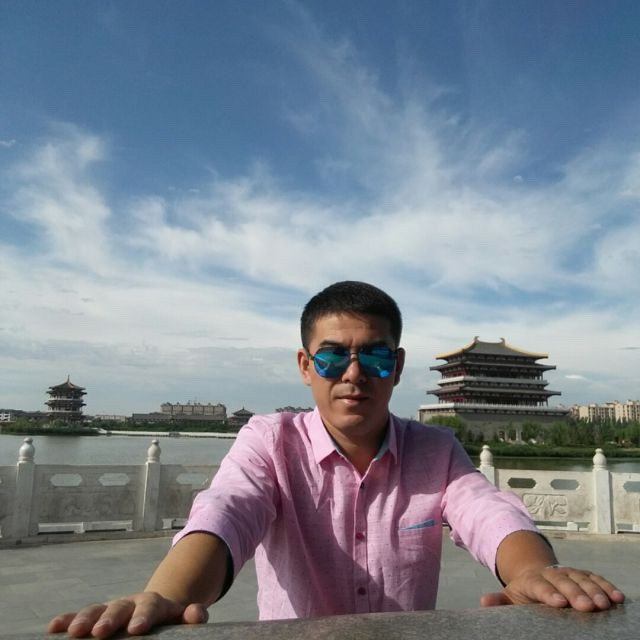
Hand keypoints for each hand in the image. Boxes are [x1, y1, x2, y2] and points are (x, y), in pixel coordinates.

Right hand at [48, 592, 208, 637]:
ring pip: (97, 610)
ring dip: (84, 619)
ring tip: (73, 633)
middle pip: (120, 607)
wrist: (156, 609)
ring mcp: (112, 608)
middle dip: (109, 619)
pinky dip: (68, 620)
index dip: (143, 617)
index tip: (137, 629)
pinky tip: (54, 627)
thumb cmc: (169, 619)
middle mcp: (131, 603)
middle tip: (99, 633)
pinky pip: (80, 616)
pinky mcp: (97, 616)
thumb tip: (197, 614)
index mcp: (154, 603)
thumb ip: (191, 615)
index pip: (150, 607)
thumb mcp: (183, 616)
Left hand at [481, 565, 625, 611]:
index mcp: (532, 580)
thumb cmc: (524, 591)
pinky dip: (606, 586)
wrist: (534, 573)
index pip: (540, 586)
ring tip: (605, 604)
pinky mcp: (582, 575)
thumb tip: (484, 602)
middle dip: (575, 593)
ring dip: (594, 590)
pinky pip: (595, 579)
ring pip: (581, 579)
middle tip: (587, 606)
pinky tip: (617, 597)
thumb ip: (500, 601)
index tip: (558, 603)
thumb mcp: (510, 596)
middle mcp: (551, 574)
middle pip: (564, 582)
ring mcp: (568, 572)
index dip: (549, 594)